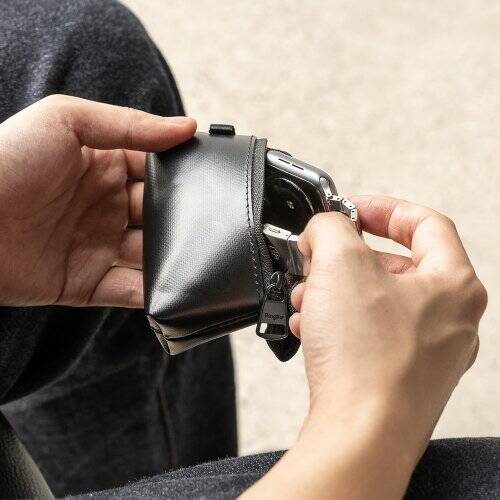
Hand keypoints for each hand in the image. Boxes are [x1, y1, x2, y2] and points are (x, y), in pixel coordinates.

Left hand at [0, 95, 195, 306]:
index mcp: (106, 167)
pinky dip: (154, 294)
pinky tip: (175, 290)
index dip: (185, 176)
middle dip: (185, 221)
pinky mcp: (85, 284)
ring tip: (203, 259)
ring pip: (152, 257)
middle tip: (213, 224)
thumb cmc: (5, 161)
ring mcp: (97, 247)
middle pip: (161, 217)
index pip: (158, 173)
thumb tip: (187, 127)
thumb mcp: (65, 120)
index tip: (214, 180)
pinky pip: (129, 291)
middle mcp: (106, 208)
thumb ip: (130, 124)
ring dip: (175, 259)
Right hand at [243, 196, 486, 499]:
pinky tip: (311, 327)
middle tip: (317, 257)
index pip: (425, 224)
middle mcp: (449, 321)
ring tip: (307, 297)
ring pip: (375, 302)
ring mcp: (426, 353)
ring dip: (335, 292)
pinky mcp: (399, 376)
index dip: (383, 209)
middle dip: (345, 258)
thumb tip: (323, 227)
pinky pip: (367, 334)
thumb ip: (330, 227)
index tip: (352, 210)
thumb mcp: (339, 262)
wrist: (359, 435)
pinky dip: (337, 323)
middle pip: (394, 265)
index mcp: (454, 285)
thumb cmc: (367, 359)